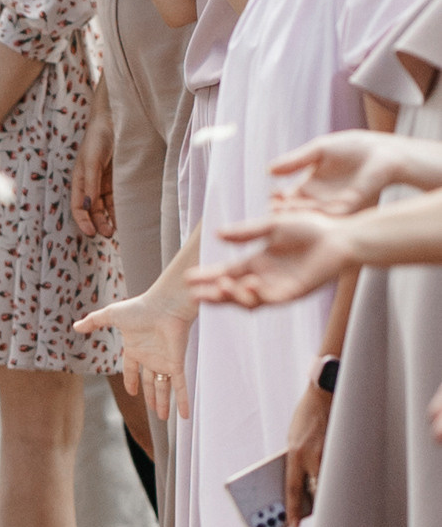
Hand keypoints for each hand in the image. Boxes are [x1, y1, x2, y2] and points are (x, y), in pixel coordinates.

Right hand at [74, 98, 115, 242]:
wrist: (115, 120)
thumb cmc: (98, 138)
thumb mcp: (92, 162)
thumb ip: (90, 185)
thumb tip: (86, 207)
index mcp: (80, 179)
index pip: (78, 206)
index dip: (83, 221)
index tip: (91, 233)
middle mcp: (91, 183)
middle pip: (92, 209)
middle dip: (98, 223)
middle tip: (108, 234)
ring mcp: (105, 182)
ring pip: (105, 206)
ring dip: (109, 218)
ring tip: (117, 229)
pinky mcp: (118, 179)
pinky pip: (117, 198)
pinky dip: (119, 208)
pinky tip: (124, 216)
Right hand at [76, 252, 197, 426]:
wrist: (165, 305)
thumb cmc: (140, 307)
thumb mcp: (112, 315)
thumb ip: (94, 321)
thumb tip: (75, 326)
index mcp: (135, 347)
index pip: (132, 368)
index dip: (131, 380)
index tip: (132, 391)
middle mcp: (151, 357)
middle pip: (150, 382)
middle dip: (151, 396)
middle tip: (152, 411)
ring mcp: (164, 362)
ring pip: (163, 388)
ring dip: (163, 404)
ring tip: (162, 418)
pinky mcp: (176, 364)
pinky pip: (180, 387)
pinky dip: (182, 402)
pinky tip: (185, 416)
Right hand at [191, 204, 357, 310]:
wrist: (339, 238)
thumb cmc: (310, 229)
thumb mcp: (272, 226)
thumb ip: (246, 232)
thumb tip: (216, 235)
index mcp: (257, 262)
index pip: (226, 272)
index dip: (207, 276)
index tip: (187, 277)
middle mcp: (264, 278)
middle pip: (232, 291)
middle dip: (213, 294)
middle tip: (195, 295)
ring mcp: (278, 288)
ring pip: (248, 300)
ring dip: (233, 296)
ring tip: (221, 287)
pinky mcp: (293, 294)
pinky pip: (270, 300)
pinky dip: (256, 295)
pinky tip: (249, 284)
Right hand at [269, 128, 441, 214]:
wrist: (381, 151)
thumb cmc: (351, 148)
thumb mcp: (318, 151)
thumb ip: (295, 161)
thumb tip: (268, 170)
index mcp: (309, 187)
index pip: (287, 199)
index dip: (278, 199)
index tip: (272, 194)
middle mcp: (319, 201)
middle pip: (296, 211)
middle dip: (284, 212)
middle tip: (273, 210)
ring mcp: (334, 206)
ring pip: (312, 215)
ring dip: (298, 215)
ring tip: (287, 213)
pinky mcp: (350, 206)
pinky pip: (331, 214)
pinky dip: (319, 213)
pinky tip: (309, 210)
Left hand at [284, 374, 330, 526]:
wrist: (325, 394)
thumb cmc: (306, 418)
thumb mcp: (293, 439)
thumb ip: (296, 459)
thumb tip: (300, 483)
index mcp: (294, 453)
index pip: (292, 489)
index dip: (292, 510)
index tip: (291, 525)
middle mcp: (311, 457)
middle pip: (313, 492)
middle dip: (309, 506)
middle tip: (303, 518)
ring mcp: (329, 455)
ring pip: (327, 484)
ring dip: (323, 492)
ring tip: (321, 503)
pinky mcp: (342, 451)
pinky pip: (339, 473)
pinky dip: (336, 479)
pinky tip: (339, 484)